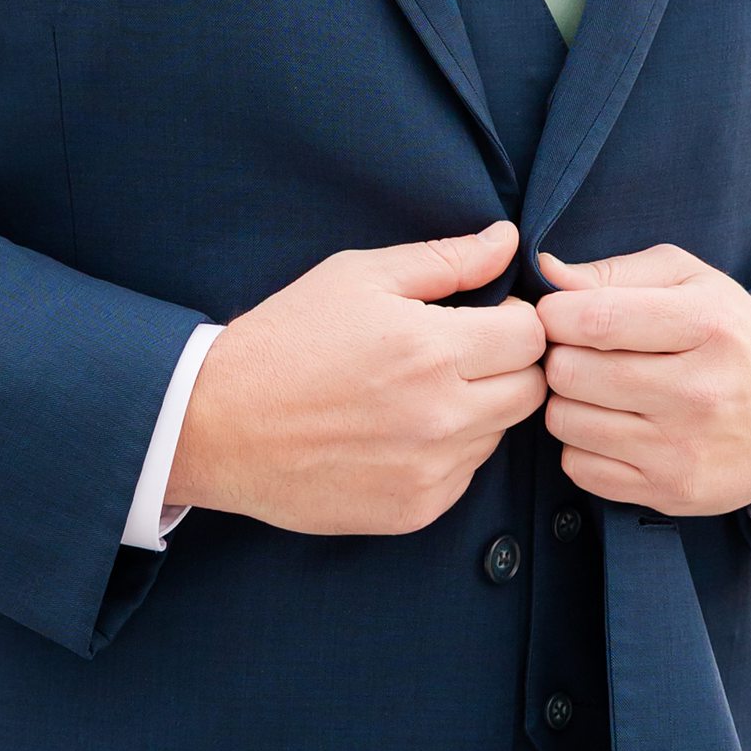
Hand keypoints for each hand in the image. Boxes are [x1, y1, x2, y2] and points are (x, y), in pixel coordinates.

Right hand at [173, 220, 545, 537]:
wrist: (219, 425)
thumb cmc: (286, 339)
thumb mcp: (358, 277)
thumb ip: (444, 260)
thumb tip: (507, 241)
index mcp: (432, 349)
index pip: (532, 336)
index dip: (516, 318)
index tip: (486, 316)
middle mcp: (441, 416)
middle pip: (531, 390)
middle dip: (508, 365)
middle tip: (462, 353)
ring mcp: (430, 471)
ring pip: (500, 434)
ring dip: (480, 409)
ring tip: (421, 391)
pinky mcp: (415, 510)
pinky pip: (465, 475)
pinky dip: (448, 452)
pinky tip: (401, 431)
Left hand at [535, 245, 750, 518]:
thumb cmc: (732, 332)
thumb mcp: (690, 280)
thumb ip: (614, 272)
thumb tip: (547, 272)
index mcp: (706, 324)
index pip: (594, 318)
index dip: (556, 313)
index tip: (561, 314)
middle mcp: (699, 392)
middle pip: (570, 372)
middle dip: (562, 356)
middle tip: (582, 353)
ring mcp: (685, 450)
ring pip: (565, 421)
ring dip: (569, 401)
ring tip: (600, 389)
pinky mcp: (673, 492)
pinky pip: (579, 467)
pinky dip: (583, 445)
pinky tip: (615, 426)